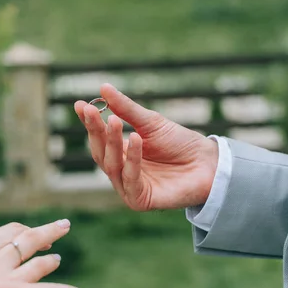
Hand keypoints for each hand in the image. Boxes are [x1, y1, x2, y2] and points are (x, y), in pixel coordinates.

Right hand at [0, 220, 70, 287]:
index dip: (9, 234)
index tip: (20, 236)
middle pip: (14, 230)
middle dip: (33, 229)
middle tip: (52, 230)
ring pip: (31, 241)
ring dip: (49, 233)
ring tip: (62, 229)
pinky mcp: (9, 283)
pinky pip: (37, 266)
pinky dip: (48, 261)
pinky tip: (55, 260)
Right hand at [74, 83, 218, 210]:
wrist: (208, 163)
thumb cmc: (179, 143)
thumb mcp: (150, 122)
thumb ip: (126, 109)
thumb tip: (102, 88)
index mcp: (120, 154)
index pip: (99, 138)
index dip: (89, 122)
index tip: (79, 105)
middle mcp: (121, 171)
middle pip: (100, 152)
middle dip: (96, 131)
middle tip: (93, 112)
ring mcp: (128, 187)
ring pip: (112, 165)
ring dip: (112, 142)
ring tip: (115, 121)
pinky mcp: (139, 200)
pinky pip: (130, 179)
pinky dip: (133, 159)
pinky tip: (135, 139)